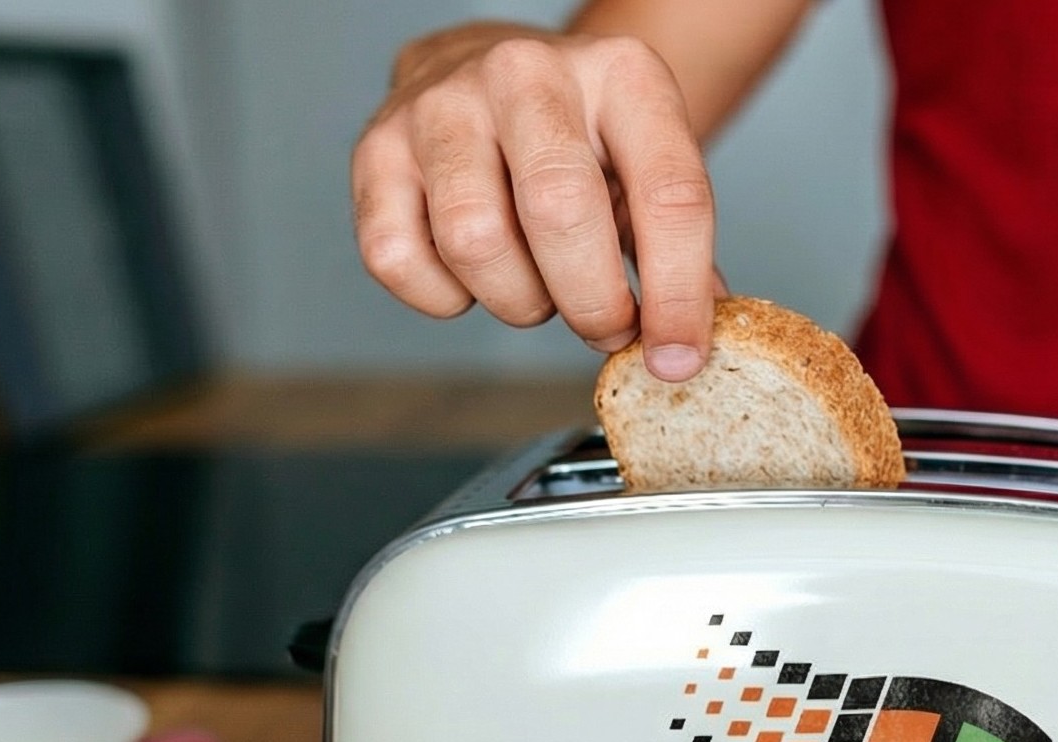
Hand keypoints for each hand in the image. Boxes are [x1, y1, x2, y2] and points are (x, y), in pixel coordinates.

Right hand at [353, 25, 718, 379]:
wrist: (487, 68)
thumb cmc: (579, 137)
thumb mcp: (646, 165)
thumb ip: (674, 251)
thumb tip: (682, 349)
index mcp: (621, 75)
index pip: (668, 194)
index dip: (677, 293)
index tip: (676, 357)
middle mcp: (526, 74)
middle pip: (560, 212)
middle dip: (591, 302)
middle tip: (606, 328)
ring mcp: (441, 106)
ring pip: (476, 241)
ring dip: (518, 300)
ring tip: (538, 288)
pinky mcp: (375, 149)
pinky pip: (400, 260)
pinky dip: (444, 297)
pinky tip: (473, 276)